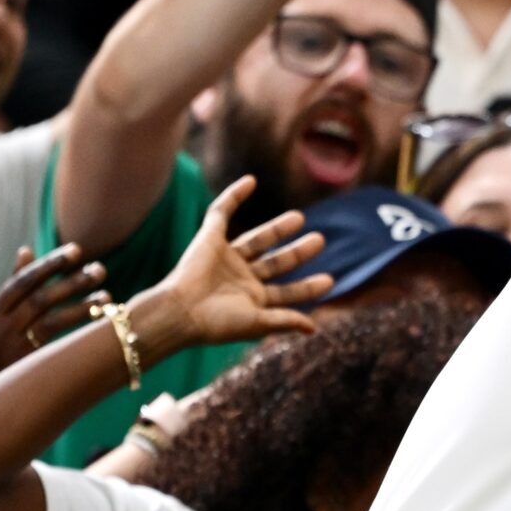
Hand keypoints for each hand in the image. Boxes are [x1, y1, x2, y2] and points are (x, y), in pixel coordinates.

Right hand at [0, 244, 107, 408]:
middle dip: (71, 282)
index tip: (76, 250)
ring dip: (81, 307)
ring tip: (107, 296)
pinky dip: (77, 331)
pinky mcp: (25, 367)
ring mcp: (11, 349)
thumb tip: (27, 250)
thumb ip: (11, 288)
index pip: (22, 281)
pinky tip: (98, 322)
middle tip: (100, 269)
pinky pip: (57, 345)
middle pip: (40, 298)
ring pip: (51, 321)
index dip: (50, 264)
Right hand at [135, 177, 331, 351]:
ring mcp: (225, 258)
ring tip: (300, 218)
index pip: (286, 292)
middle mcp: (240, 278)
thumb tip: (314, 329)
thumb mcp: (258, 323)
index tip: (329, 281)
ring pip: (257, 239)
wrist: (180, 312)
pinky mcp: (208, 239)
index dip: (307, 287)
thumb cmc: (217, 323)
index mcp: (252, 300)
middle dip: (297, 253)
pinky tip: (251, 181)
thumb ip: (285, 320)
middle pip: (276, 262)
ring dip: (277, 229)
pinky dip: (234, 196)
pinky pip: (221, 213)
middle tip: (319, 240)